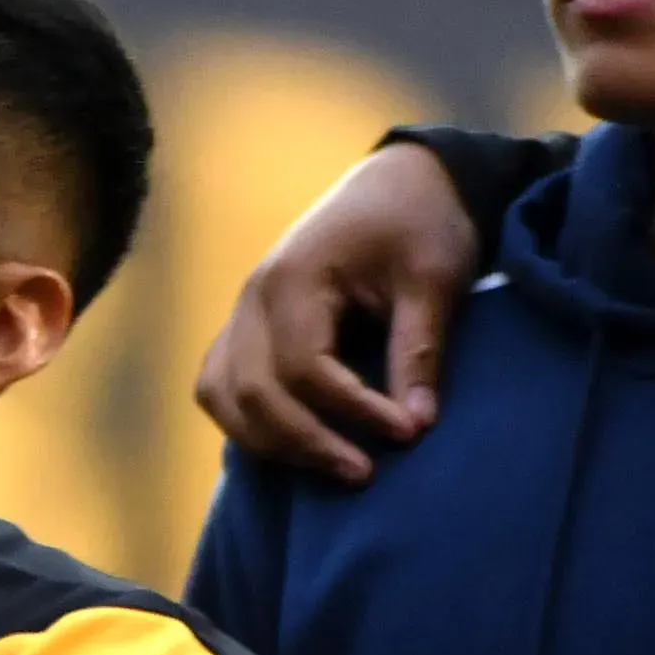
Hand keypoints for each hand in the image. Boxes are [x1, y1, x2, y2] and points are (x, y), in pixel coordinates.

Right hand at [194, 139, 486, 486]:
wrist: (399, 181)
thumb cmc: (421, 223)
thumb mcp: (435, 277)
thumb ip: (418, 349)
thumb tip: (415, 425)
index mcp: (295, 277)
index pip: (306, 367)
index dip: (352, 410)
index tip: (407, 434)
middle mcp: (251, 299)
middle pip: (254, 393)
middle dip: (307, 441)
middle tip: (363, 472)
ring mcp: (238, 314)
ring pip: (223, 399)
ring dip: (270, 441)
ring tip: (329, 464)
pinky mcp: (241, 329)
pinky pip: (219, 389)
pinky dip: (248, 423)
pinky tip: (293, 441)